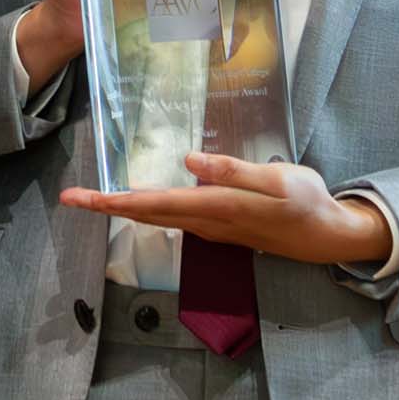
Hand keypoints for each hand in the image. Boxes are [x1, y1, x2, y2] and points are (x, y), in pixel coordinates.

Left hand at [61, 152, 391, 265]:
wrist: (327, 237)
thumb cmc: (306, 203)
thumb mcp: (277, 180)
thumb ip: (232, 171)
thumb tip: (188, 162)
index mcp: (217, 207)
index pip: (155, 204)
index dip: (115, 201)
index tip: (83, 199)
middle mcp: (207, 222)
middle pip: (147, 214)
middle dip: (108, 206)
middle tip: (71, 197)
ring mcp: (212, 228)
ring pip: (158, 217)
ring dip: (125, 207)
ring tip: (96, 196)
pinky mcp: (219, 226)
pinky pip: (174, 217)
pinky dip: (148, 208)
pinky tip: (140, 198)